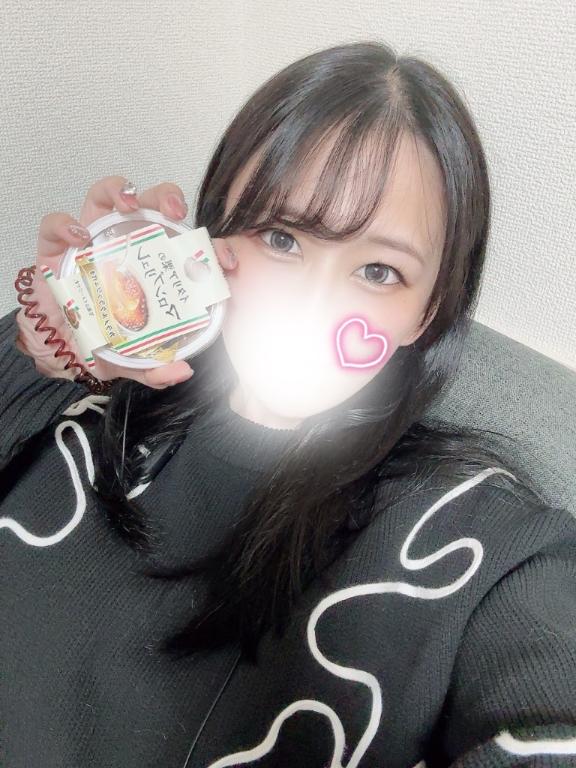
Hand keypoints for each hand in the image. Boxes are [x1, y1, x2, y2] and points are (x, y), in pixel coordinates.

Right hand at [17, 176, 237, 388]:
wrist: (56, 352)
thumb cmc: (98, 343)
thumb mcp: (132, 361)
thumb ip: (155, 367)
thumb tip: (182, 370)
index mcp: (152, 268)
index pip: (186, 245)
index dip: (209, 246)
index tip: (223, 260)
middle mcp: (124, 245)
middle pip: (150, 204)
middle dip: (167, 197)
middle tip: (176, 214)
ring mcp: (90, 241)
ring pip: (106, 197)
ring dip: (120, 191)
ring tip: (129, 206)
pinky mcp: (55, 247)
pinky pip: (57, 226)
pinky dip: (66, 225)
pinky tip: (79, 238)